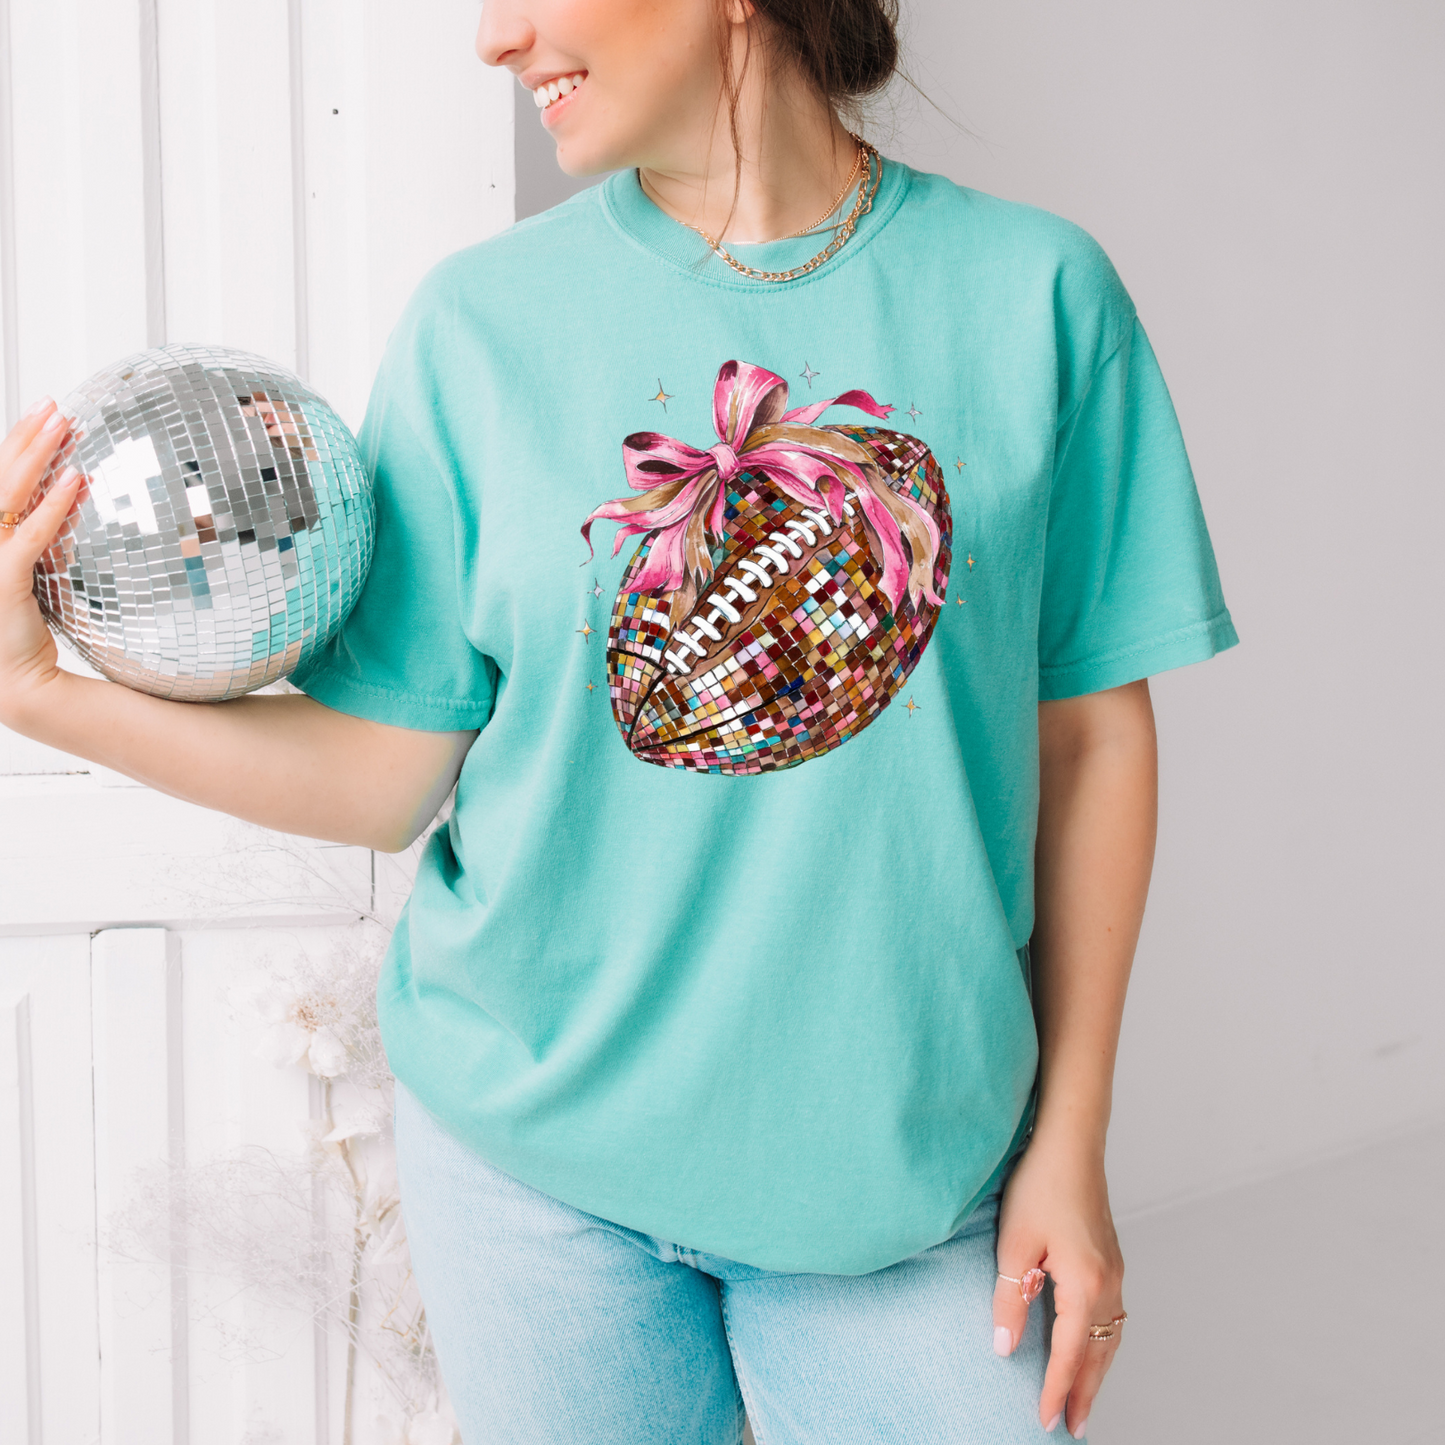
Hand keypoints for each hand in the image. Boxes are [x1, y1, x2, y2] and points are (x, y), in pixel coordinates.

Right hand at [0, 398, 85, 718]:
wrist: (16, 681)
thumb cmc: (19, 627)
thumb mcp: (31, 568)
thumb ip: (41, 532)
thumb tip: (74, 488)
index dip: (15, 443)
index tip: (42, 414)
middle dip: (26, 437)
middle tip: (56, 407)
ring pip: (7, 495)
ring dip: (37, 457)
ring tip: (66, 427)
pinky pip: (28, 536)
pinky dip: (53, 506)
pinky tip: (77, 480)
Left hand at [992, 1131, 1125, 1437]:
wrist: (1069, 1141)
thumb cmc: (1039, 1184)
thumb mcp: (1013, 1244)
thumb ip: (1010, 1299)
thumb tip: (1005, 1347)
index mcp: (1086, 1284)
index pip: (1071, 1354)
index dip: (1056, 1390)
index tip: (1043, 1420)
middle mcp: (1109, 1283)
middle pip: (1099, 1354)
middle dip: (1085, 1393)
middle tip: (1072, 1427)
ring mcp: (1115, 1270)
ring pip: (1110, 1336)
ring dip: (1097, 1370)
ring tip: (1081, 1399)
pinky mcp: (1111, 1258)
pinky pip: (1113, 1315)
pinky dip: (1102, 1342)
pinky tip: (1090, 1347)